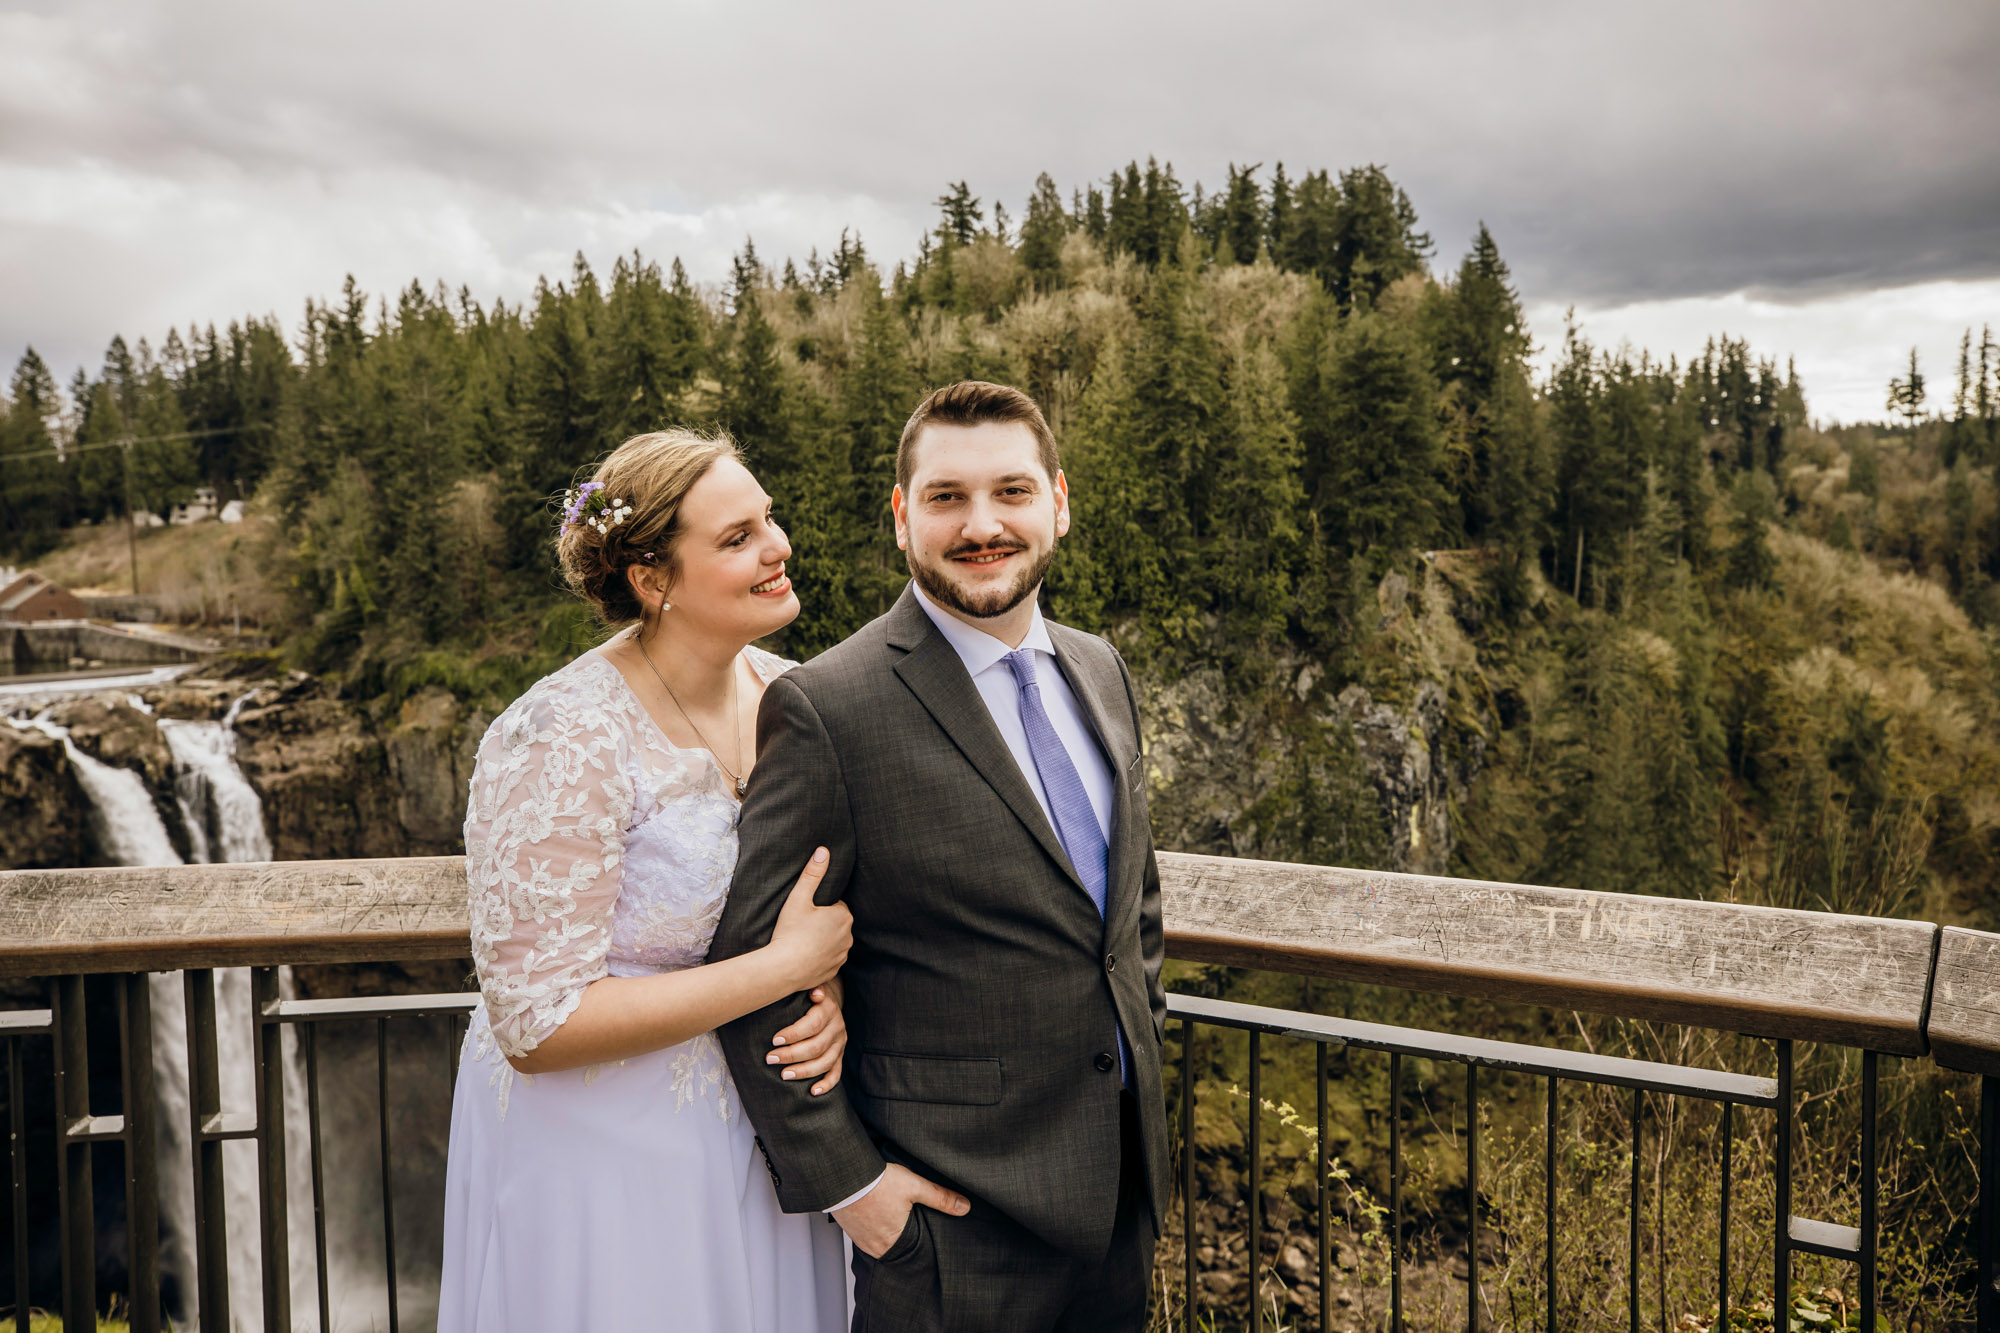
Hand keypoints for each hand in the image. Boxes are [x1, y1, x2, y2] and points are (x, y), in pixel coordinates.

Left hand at [766, 982, 844, 1095]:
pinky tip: (813, 1091)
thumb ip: (809, 988)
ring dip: (804, 1071)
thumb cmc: (807, 996)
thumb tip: (815, 993)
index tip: (774, 1040)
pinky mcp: (839, 1055)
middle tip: (770, 1059)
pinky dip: (826, 1084)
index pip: (813, 1024)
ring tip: (783, 1075)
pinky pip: (836, 1073)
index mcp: (828, 1010)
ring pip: (825, 1062)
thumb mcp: (807, 986)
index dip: (794, 1034)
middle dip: (791, 1054)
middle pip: (817, 1046)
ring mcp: (840, 1043)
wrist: (827, 1000)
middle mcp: (837, 1027)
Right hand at [768, 848, 851, 991]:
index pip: (835, 905)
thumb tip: (823, 850)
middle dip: (822, 923)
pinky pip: (829, 958)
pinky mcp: (834, 970)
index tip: (805, 912)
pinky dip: (819, 956)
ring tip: (802, 940)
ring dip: (822, 940)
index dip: (820, 907)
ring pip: (833, 941)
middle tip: (801, 925)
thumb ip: (812, 873)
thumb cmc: (790, 931)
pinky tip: (804, 955)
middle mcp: (848, 936)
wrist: (783, 969)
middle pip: (835, 923)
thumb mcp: (799, 898)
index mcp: (843, 916)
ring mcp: (842, 955)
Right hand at [832, 1164, 969, 1258]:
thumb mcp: (914, 1186)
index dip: (921, 1238)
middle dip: (904, 1234)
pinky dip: (873, 1225)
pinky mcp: (850, 1230)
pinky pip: (866, 1233)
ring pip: (881, 1240)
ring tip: (893, 1213)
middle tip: (909, 1219)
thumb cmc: (876, 1182)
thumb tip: (964, 1207)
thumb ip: (940, 1198)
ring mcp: (861, 1240)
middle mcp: (876, 1247)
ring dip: (887, 1230)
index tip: (924, 1229)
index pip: (915, 1249)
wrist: (844, 1174)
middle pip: (897, 1245)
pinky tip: (877, 1211)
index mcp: (895, 1242)